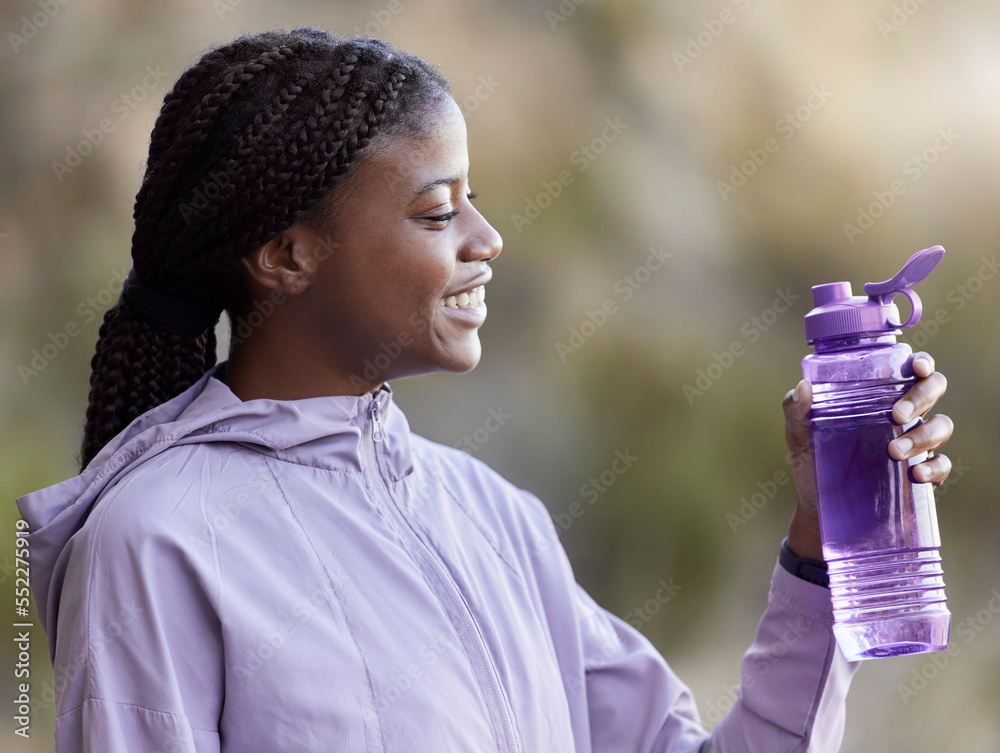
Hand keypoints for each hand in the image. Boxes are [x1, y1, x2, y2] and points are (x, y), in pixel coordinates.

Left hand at [780, 352, 953, 560]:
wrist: (818, 509)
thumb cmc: (811, 463)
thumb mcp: (799, 437)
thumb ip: (797, 411)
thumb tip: (803, 386)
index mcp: (877, 397)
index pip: (909, 369)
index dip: (921, 363)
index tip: (914, 367)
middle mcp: (902, 416)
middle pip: (933, 390)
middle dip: (921, 397)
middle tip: (896, 416)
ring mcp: (914, 444)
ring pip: (941, 426)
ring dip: (923, 436)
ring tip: (893, 451)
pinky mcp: (920, 473)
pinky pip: (942, 465)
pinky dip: (935, 467)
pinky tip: (916, 474)